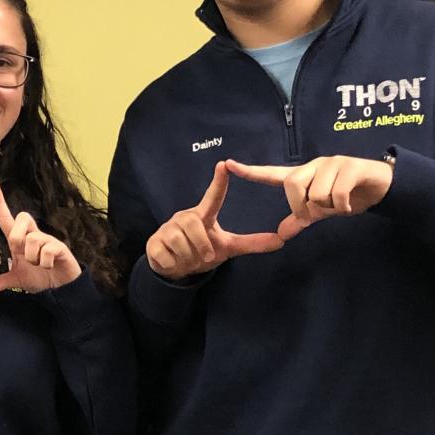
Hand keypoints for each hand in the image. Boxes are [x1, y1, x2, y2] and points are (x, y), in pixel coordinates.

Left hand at [0, 183, 81, 295]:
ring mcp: (47, 240)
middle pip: (22, 218)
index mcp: (21, 240)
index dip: (0, 204)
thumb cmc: (41, 277)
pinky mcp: (59, 247)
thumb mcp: (16, 281)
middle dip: (17, 237)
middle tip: (20, 253)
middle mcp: (34, 235)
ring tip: (37, 265)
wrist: (61, 288)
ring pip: (32, 238)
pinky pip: (46, 250)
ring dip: (32, 257)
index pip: (8, 218)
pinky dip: (44, 262)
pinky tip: (48, 267)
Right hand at [144, 160, 283, 279]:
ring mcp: (167, 228)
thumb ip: (251, 243)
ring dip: (188, 256)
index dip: (218, 182)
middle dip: (201, 244)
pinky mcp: (153, 243)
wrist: (175, 269)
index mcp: (203, 216)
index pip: (213, 197)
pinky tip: (173, 261)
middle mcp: (184, 217)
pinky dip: (173, 263)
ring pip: (179, 241)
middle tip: (205, 256)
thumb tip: (281, 241)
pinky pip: (165, 254)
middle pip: (193, 224)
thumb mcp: (227, 248)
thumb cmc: (202, 251)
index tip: (223, 165)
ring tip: (189, 259)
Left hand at [226, 155, 392, 239]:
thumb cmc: (349, 196)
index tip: (228, 164)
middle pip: (293, 185)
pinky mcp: (351, 167)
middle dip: (303, 205)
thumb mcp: (322, 211)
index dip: (251, 171)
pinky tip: (349, 206)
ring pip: (316, 193)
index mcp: (304, 175)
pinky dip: (341, 206)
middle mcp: (315, 165)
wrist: (382, 186)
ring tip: (339, 205)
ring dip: (328, 207)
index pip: (273, 173)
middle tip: (318, 212)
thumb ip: (302, 219)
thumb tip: (281, 234)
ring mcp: (332, 163)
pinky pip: (336, 194)